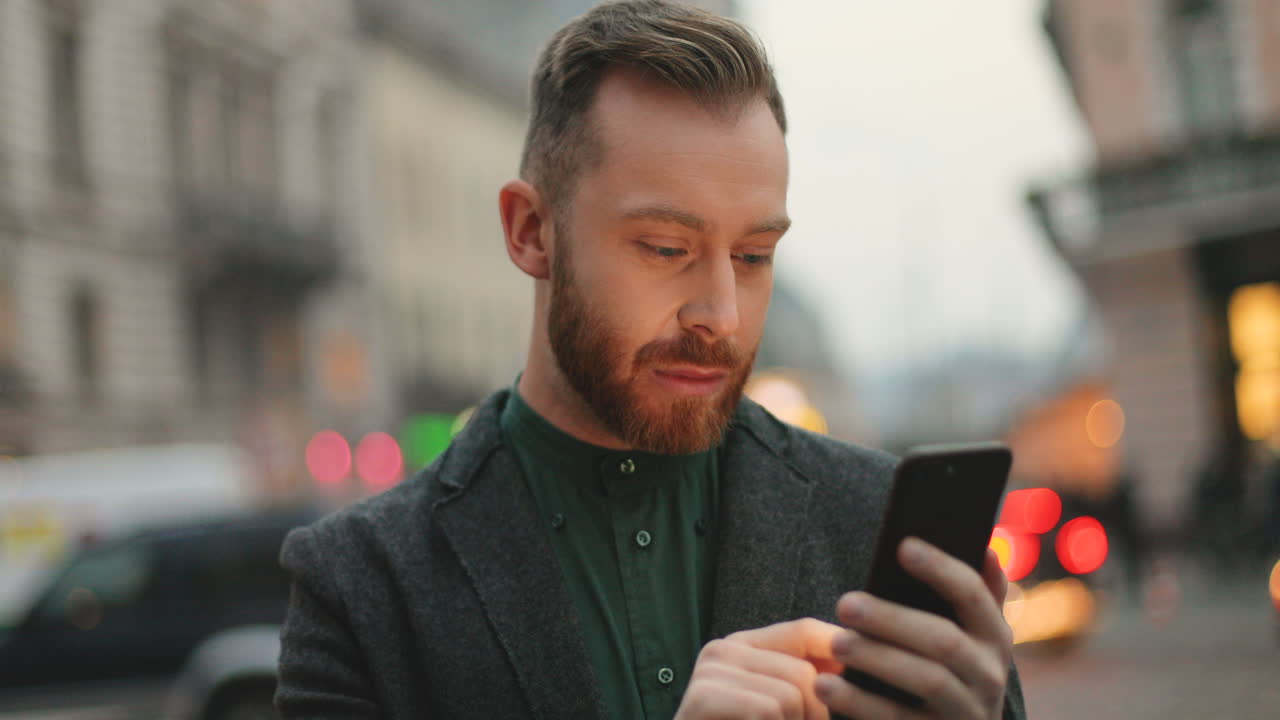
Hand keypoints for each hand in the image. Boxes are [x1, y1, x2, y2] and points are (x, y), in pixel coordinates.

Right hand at [675, 618, 847, 719]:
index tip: (847, 682)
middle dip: (815, 715)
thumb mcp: (778, 707)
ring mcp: (709, 671)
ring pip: (790, 694)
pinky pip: (767, 710)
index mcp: (742, 647)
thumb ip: (804, 678)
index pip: (803, 630)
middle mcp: (722, 649)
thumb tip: (843, 654)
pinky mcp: (702, 697)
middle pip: (803, 670)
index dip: (835, 651)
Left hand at [818, 538, 1012, 719]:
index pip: (973, 594)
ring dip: (877, 658)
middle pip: (944, 640)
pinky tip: (826, 685)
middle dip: (893, 619)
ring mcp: (967, 710)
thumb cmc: (951, 672)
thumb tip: (984, 548)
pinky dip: (859, 702)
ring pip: (926, 679)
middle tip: (845, 603)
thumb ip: (975, 596)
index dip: (941, 569)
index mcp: (993, 636)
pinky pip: (897, 719)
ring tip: (836, 642)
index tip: (902, 546)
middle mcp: (988, 673)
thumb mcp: (973, 638)